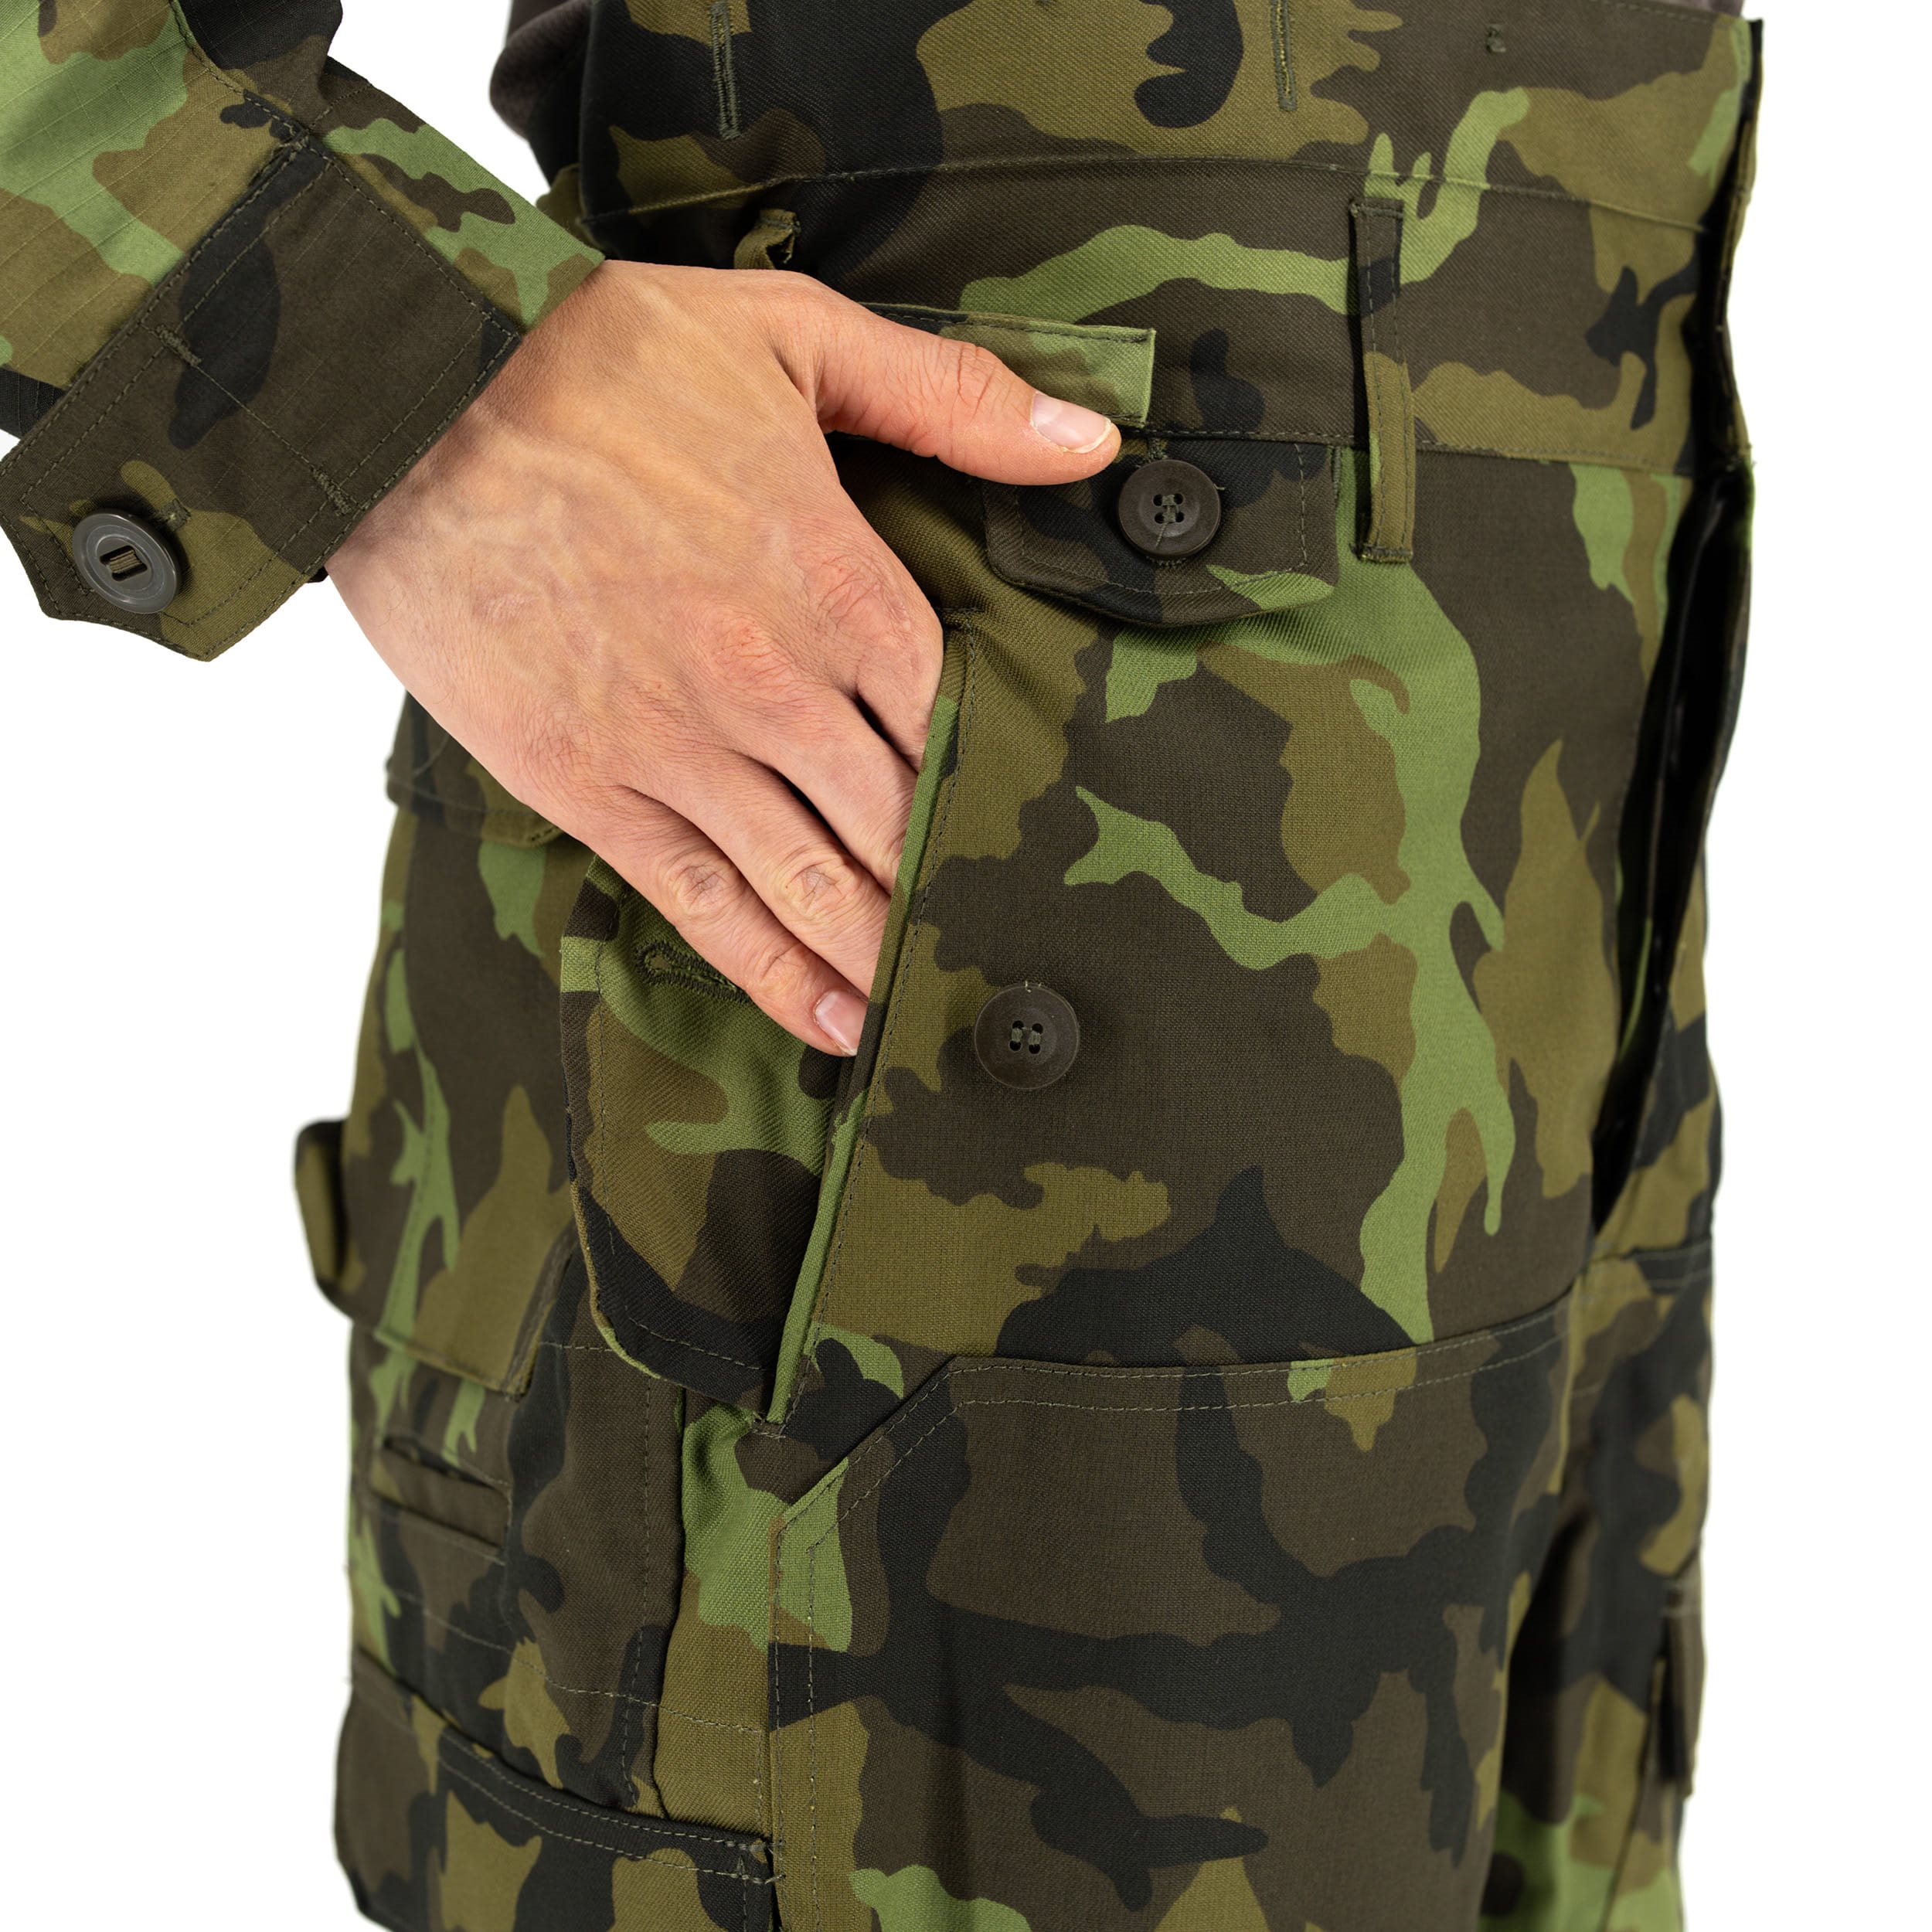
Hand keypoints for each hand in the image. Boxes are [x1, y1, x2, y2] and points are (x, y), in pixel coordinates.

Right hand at [326, 262, 1118, 1053]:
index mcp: (838, 581)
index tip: (1042, 842)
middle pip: (900, 823)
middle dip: (958, 890)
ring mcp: (681, 750)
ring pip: (815, 887)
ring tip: (935, 1013)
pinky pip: (705, 909)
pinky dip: (775, 975)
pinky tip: (830, 1024)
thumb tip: (1092, 439)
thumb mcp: (793, 335)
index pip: (958, 721)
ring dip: (882, 956)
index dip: (1003, 789)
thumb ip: (949, 397)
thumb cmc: (593, 357)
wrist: (403, 397)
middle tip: (1008, 947)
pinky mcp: (593, 791)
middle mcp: (775, 685)